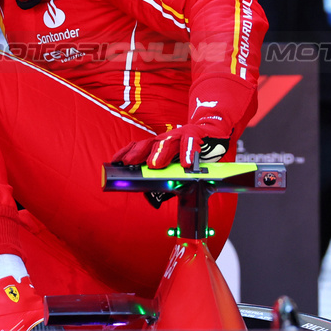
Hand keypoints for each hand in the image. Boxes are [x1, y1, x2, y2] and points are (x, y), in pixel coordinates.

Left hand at [113, 123, 231, 169]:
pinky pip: (191, 141)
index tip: (115, 162)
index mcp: (159, 146)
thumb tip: (152, 196)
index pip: (139, 147)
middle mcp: (167, 139)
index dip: (127, 152)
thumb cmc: (193, 153)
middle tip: (130, 163)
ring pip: (167, 141)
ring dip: (160, 153)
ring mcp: (181, 135)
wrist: (215, 135)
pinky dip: (188, 151)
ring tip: (154, 165)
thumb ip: (165, 180)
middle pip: (149, 143)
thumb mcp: (176, 167)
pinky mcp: (196, 134)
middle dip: (138, 153)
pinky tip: (187, 163)